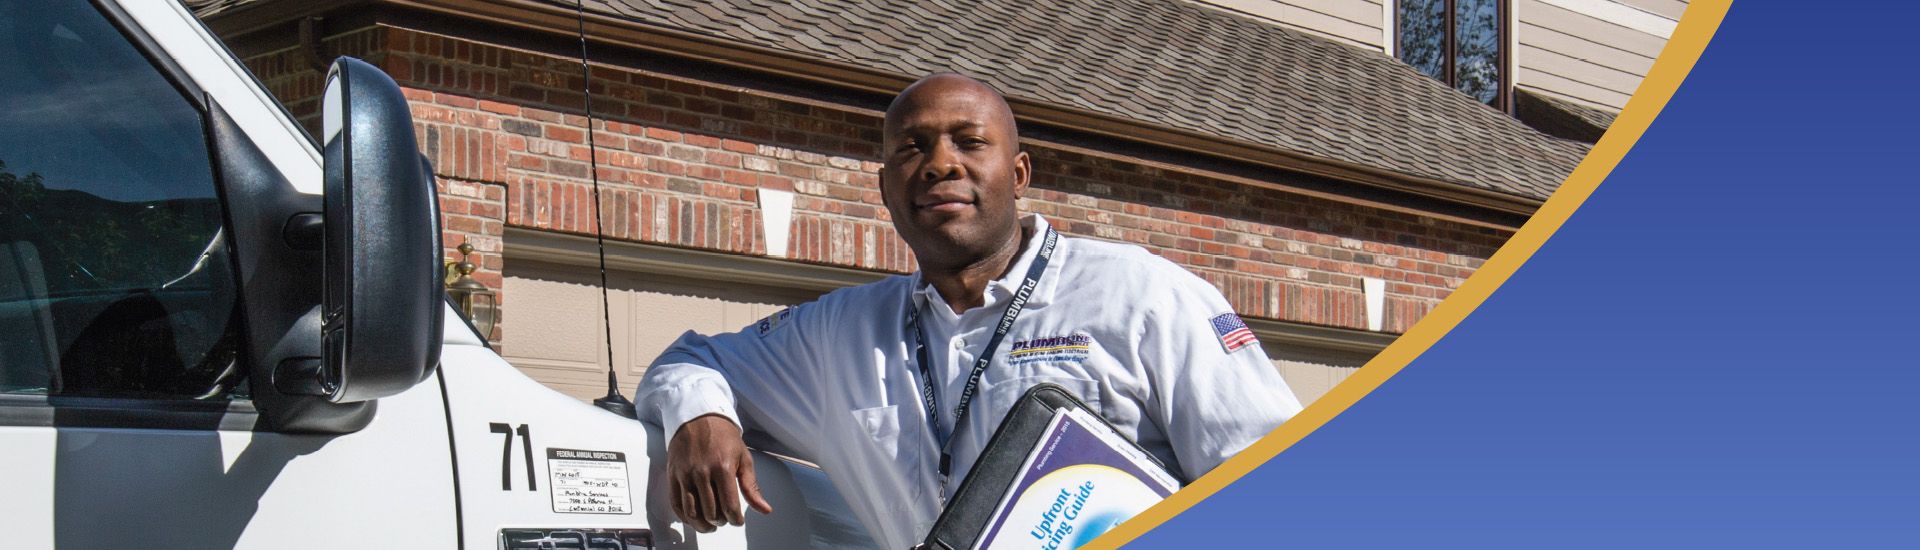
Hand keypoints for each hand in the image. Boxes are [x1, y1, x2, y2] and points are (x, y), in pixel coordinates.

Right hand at [665, 414, 773, 531]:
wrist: (699, 416)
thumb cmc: (724, 437)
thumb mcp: (743, 458)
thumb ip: (752, 487)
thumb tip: (765, 509)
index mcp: (723, 467)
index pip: (730, 506)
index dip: (735, 519)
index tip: (737, 520)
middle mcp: (702, 472)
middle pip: (711, 511)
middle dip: (720, 521)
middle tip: (724, 519)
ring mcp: (685, 474)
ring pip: (692, 512)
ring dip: (702, 524)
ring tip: (710, 524)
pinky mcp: (673, 474)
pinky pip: (676, 503)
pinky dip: (685, 517)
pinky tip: (693, 519)